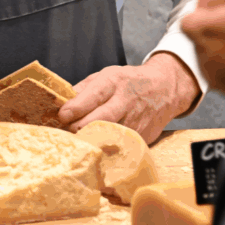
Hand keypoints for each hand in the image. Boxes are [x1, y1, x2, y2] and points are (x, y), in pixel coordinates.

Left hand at [58, 52, 200, 144]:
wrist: (165, 89)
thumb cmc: (128, 82)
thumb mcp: (106, 76)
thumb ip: (83, 89)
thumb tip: (60, 103)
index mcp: (114, 82)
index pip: (93, 96)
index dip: (75, 108)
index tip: (62, 116)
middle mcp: (126, 102)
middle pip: (100, 119)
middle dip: (79, 128)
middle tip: (67, 131)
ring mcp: (136, 121)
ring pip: (109, 136)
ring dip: (90, 140)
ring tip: (78, 141)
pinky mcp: (143, 137)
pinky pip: (119, 146)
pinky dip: (105, 148)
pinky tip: (96, 146)